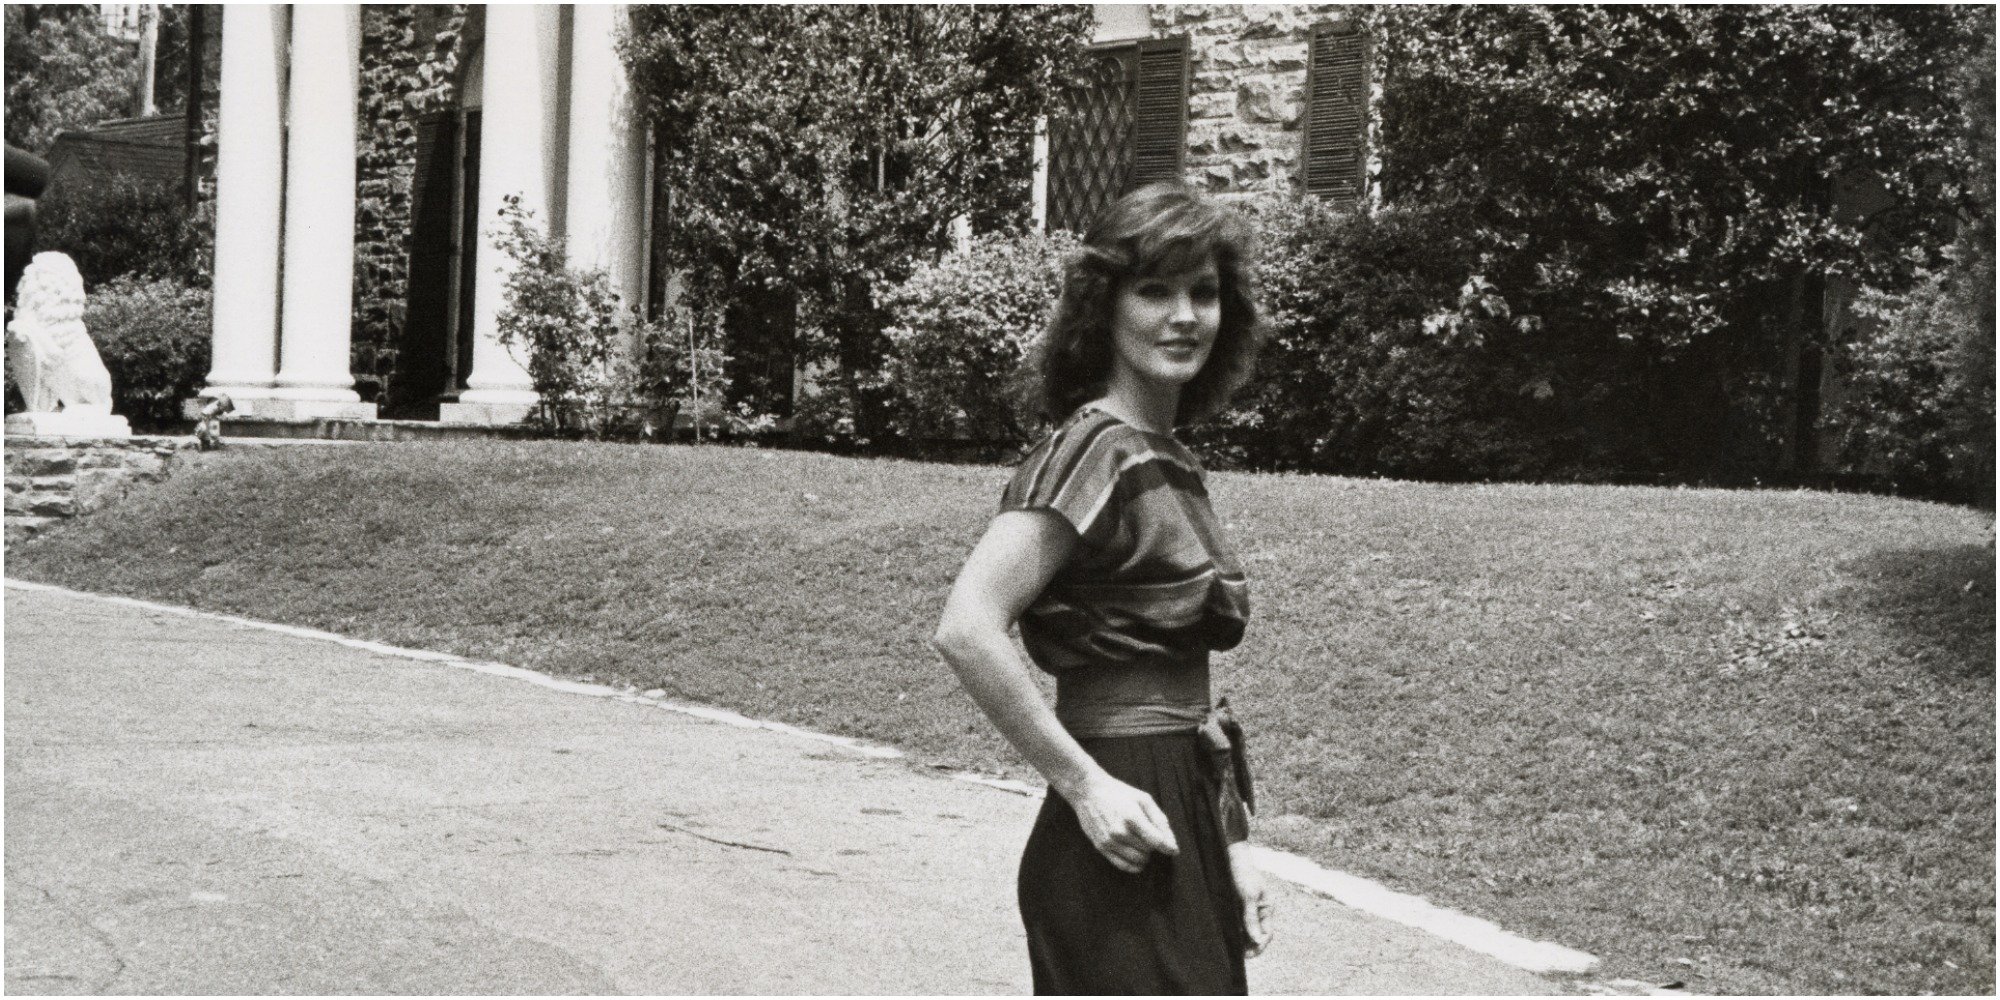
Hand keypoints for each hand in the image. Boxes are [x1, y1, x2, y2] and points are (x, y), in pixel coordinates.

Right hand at [1064, 772, 1179, 873]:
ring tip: (1140, 843)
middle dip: (1152, 845)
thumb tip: (1171, 844)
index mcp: (1132, 817)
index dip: (1168, 847)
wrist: (1088, 791)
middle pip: (1148, 851)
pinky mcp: (1101, 847)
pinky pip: (1123, 865)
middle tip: (1148, 835)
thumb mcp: (1143, 799)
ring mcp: (1109, 841)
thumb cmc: (1118, 793)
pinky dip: (1134, 865)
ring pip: (1138, 860)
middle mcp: (1119, 832)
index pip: (1156, 842)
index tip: (1173, 849)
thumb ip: (1160, 821)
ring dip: (1144, 854)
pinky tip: (1137, 857)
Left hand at [1229, 842, 1273, 956]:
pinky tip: (1227, 937)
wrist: (1231, 857)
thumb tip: (1256, 939)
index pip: (1267, 934)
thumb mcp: (1248, 895)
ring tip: (1232, 949)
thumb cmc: (1243, 874)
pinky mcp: (1236, 907)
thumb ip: (1251, 917)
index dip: (1259, 945)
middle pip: (1257, 935)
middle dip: (1250, 946)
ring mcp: (1248, 909)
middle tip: (1239, 956)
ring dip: (1241, 940)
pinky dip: (1234, 932)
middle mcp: (1259, 911)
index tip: (1248, 954)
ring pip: (1246, 931)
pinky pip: (1238, 924)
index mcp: (1267, 908)